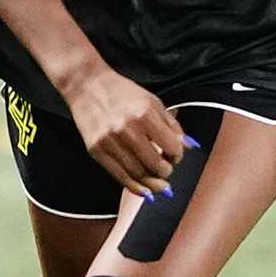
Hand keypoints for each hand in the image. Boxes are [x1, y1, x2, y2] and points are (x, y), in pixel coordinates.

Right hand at [64, 69, 190, 198]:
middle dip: (166, 172)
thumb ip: (172, 125)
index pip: (171, 147)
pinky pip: (118, 176)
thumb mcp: (153, 102)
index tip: (176, 156)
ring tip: (160, 185)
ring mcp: (109, 142)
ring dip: (152, 184)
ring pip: (137, 174)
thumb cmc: (123, 92)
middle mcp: (127, 130)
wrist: (88, 86)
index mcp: (144, 115)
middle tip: (168, 172)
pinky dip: (134, 187)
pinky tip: (144, 191)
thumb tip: (188, 146)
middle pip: (154, 164)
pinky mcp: (96, 151)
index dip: (177, 156)